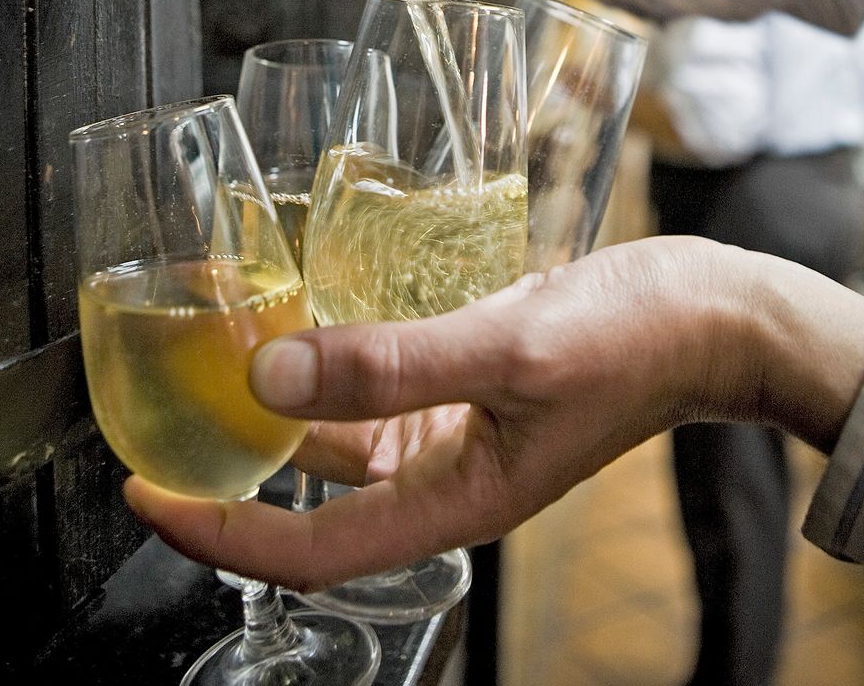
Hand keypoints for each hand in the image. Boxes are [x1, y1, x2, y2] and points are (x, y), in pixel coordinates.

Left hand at [124, 237, 863, 591]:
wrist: (715, 314)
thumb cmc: (636, 340)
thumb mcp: (508, 348)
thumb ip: (392, 366)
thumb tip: (271, 375)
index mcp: (458, 501)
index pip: (311, 550)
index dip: (221, 532)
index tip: (149, 493)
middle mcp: (450, 474)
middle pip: (317, 492)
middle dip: (240, 461)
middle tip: (169, 412)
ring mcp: (462, 426)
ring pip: (348, 432)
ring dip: (287, 400)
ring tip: (223, 351)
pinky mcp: (473, 377)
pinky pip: (386, 382)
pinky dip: (341, 358)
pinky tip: (312, 313)